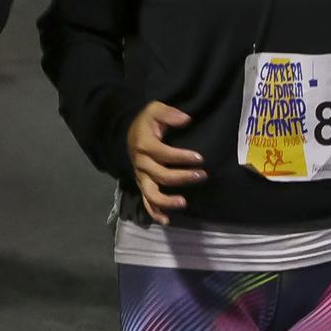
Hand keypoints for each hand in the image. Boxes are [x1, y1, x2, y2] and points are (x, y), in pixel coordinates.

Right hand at [125, 101, 205, 223]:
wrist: (129, 132)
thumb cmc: (146, 121)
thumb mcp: (155, 109)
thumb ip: (170, 114)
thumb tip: (186, 119)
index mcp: (144, 145)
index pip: (164, 154)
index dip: (182, 157)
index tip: (199, 158)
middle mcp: (141, 163)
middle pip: (161, 175)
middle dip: (182, 177)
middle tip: (202, 175)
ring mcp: (141, 176)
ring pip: (151, 193)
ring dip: (167, 201)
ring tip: (183, 203)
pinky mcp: (142, 184)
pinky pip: (146, 201)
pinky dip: (154, 212)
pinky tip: (166, 220)